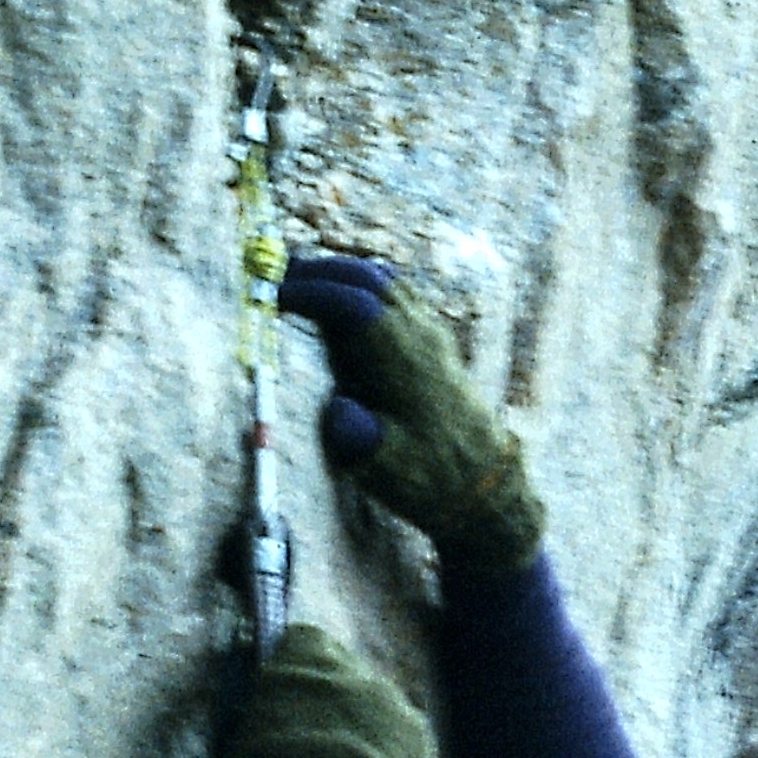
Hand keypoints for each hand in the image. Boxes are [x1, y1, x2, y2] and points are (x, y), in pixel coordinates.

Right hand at [279, 253, 546, 576]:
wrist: (481, 485)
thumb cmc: (428, 478)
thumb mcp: (388, 469)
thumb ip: (360, 439)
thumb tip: (337, 410)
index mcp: (403, 360)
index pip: (355, 303)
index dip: (313, 294)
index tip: (276, 297)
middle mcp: (419, 336)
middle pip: (368, 279)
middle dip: (321, 271)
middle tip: (279, 275)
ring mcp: (431, 334)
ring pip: (385, 280)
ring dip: (342, 273)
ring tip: (303, 276)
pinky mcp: (434, 343)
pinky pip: (399, 294)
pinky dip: (365, 284)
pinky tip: (345, 294)